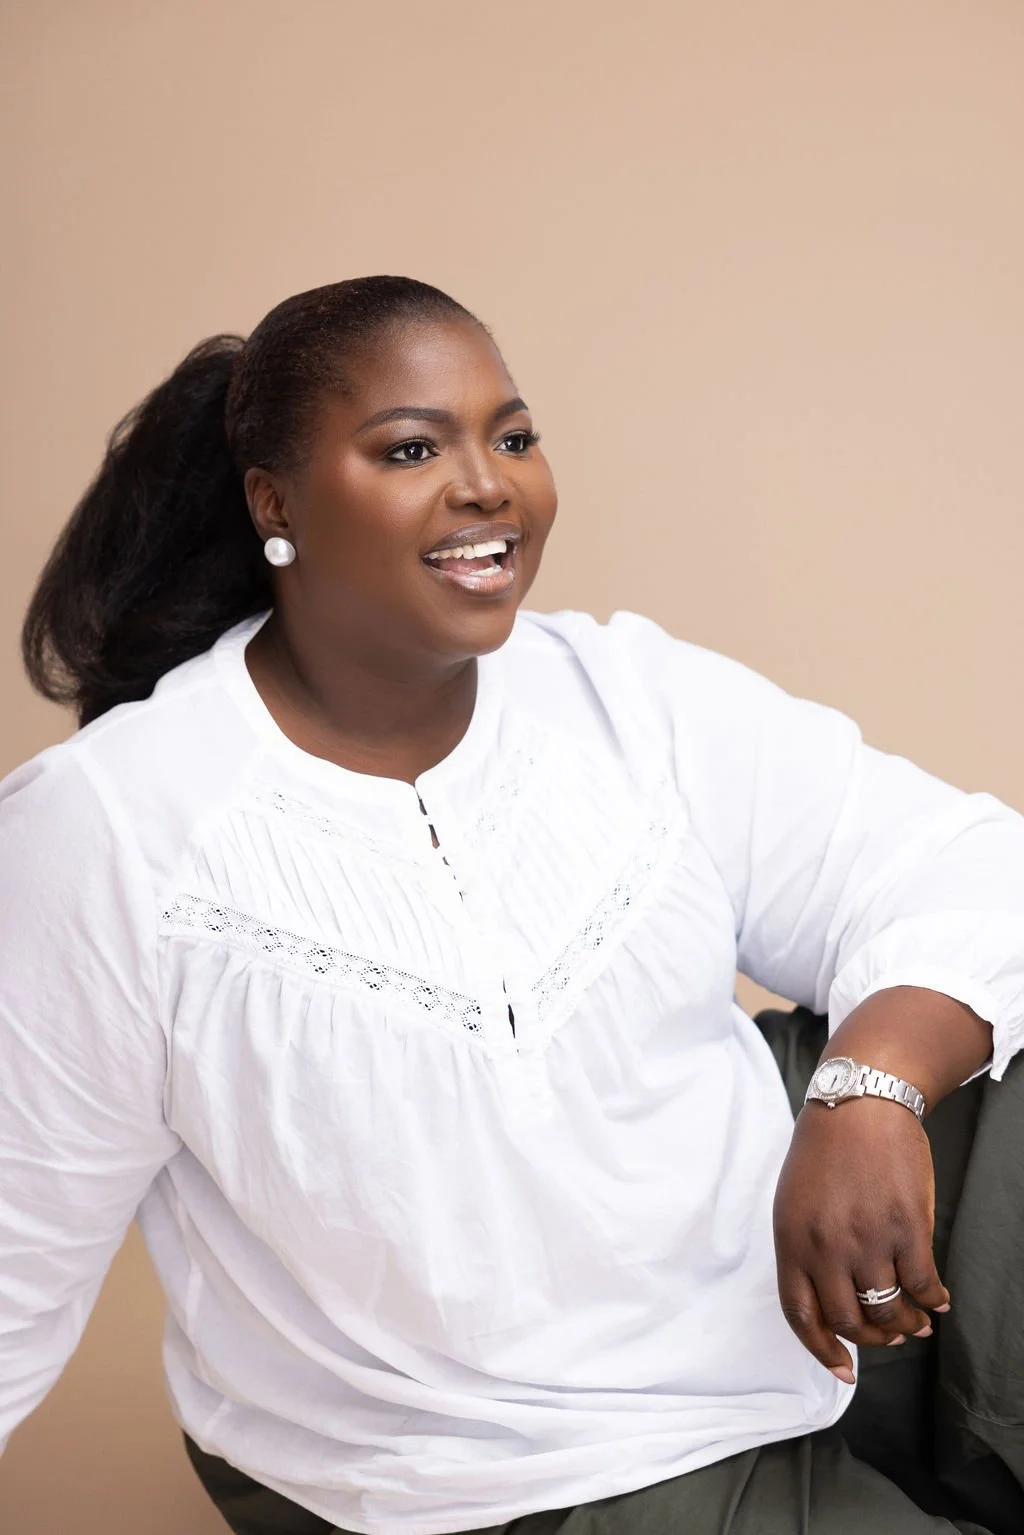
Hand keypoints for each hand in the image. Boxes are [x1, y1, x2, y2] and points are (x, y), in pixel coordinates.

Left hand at [772, 1095, 950, 1381]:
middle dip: (873, 1339)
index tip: (843, 1370)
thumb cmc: (825, 1151)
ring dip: (906, 1325)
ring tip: (916, 1322)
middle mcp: (826, 1246)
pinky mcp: (907, 1227)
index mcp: (791, 1240)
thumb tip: (832, 1301)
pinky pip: (923, 1285)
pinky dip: (934, 1301)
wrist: (860, 1102)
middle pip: (849, 1320)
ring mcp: (868, 1238)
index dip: (823, 1350)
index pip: (801, 1315)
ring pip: (890, 1309)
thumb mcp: (794, 1202)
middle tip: (889, 1337)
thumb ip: (806, 1250)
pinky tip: (939, 1301)